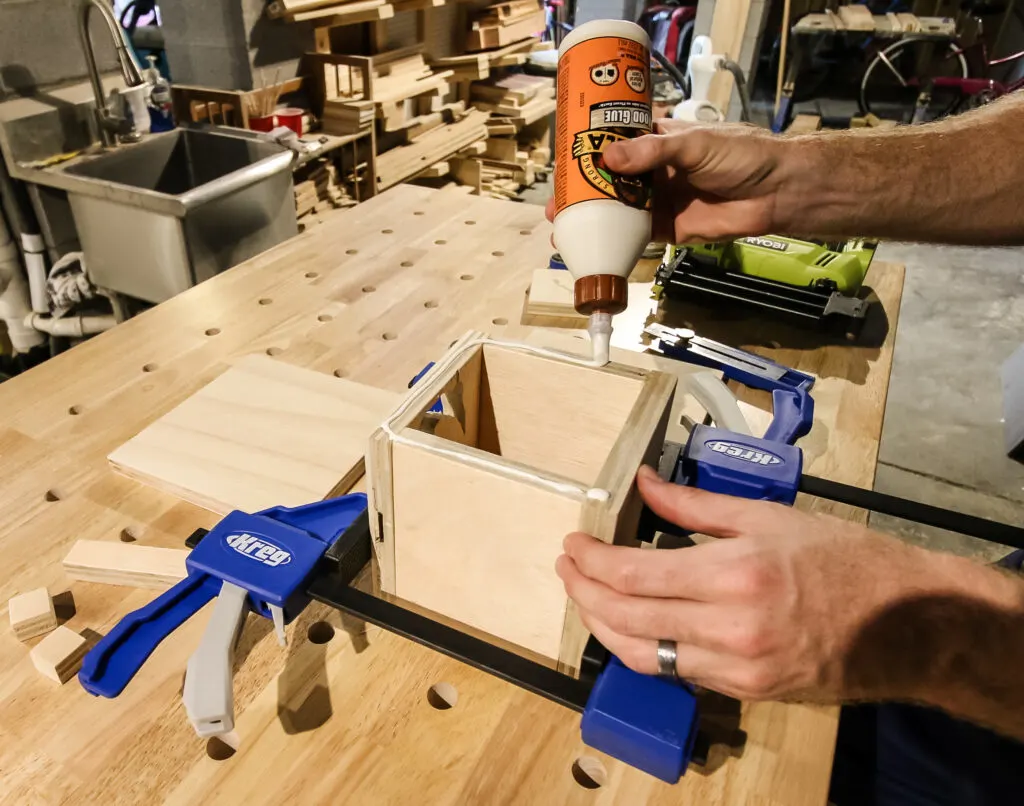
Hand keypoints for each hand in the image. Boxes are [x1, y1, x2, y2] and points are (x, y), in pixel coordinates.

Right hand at [545, 120, 794, 242]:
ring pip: (617, 209)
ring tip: (564, 226)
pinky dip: (614, 240)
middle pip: (608, 181)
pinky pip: (636, 235)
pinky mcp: (669, 229)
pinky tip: (593, 244)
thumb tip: (610, 158)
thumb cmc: (743, 155)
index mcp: (658, 142)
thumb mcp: (695, 144)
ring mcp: (660, 200)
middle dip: (581, 191)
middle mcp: (654, 171)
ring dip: (592, 218)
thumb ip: (652, 153)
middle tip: (557, 203)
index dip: (588, 153)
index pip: (614, 144)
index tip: (564, 162)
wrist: (777, 191)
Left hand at [555, 466, 975, 702]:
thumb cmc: (845, 560)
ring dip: (604, 626)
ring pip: (642, 655)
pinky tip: (634, 623)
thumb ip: (695, 506)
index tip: (573, 544)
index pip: (632, 574)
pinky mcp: (745, 691)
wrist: (907, 624)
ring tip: (588, 597)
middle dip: (583, 592)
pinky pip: (677, 671)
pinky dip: (645, 646)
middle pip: (626, 617)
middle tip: (568, 567)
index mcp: (733, 576)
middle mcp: (728, 629)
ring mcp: (736, 668)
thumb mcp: (768, 517)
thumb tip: (646, 484)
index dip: (590, 561)